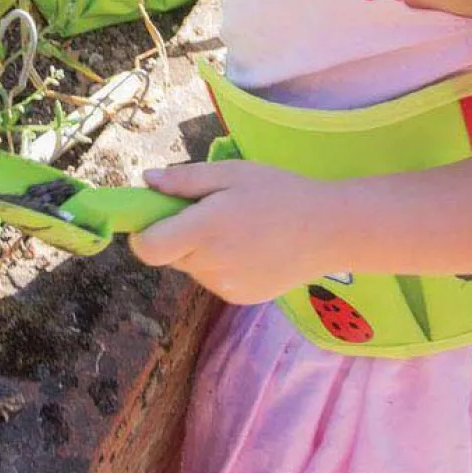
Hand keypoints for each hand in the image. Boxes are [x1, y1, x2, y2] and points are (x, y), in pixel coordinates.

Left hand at [128, 161, 337, 304]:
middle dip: (176, 234)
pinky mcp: (239, 299)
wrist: (329, 230)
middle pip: (169, 254)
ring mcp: (225, 288)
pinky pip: (212, 279)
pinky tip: (248, 247)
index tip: (156, 214)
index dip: (142, 232)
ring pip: (191, 267)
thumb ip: (184, 180)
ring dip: (198, 249)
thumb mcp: (230, 173)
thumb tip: (146, 180)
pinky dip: (218, 264)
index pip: (147, 248)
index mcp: (204, 231)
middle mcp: (210, 265)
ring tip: (235, 227)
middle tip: (208, 210)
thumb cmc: (278, 191)